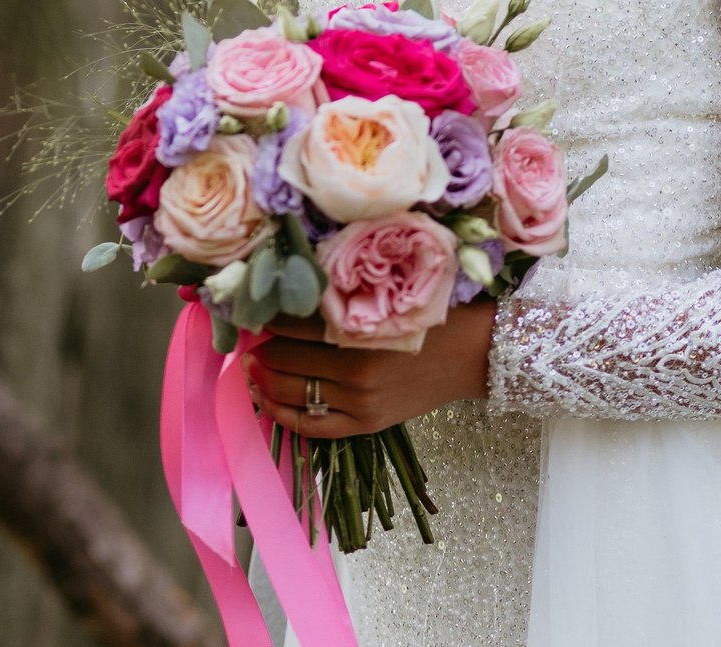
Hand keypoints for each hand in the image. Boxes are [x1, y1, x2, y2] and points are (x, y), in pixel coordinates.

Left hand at [242, 297, 496, 436]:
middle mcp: (357, 370)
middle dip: (260, 345)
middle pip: (287, 358)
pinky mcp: (368, 424)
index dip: (267, 315)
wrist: (474, 353)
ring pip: (292, 392)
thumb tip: (291, 294)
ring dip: (263, 378)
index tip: (252, 304)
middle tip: (246, 333)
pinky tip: (264, 400)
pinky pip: (313, 426)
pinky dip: (283, 414)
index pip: (295, 322)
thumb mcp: (388, 295)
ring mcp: (361, 402)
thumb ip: (342, 298)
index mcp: (362, 330)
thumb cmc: (432, 315)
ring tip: (250, 364)